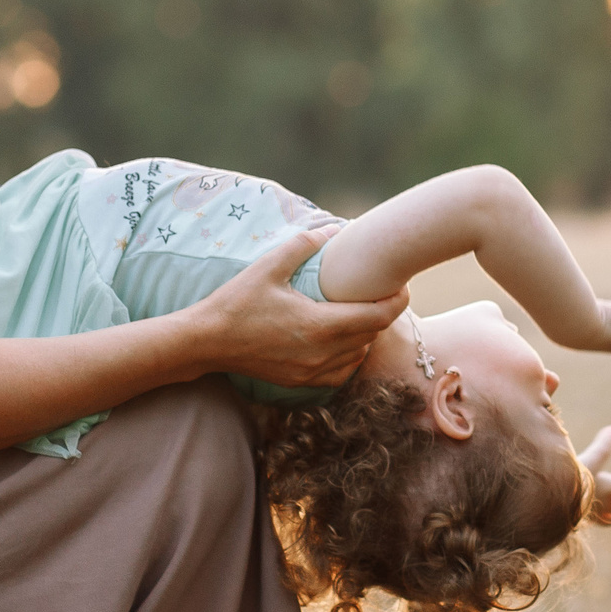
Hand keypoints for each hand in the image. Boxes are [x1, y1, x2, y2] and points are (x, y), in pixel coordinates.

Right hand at [187, 227, 406, 387]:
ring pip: (358, 355)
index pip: (377, 317)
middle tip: (383, 292)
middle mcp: (322, 354)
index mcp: (320, 326)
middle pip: (372, 336)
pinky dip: (349, 355)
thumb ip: (303, 245)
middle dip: (383, 314)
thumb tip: (333, 230)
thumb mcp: (268, 267)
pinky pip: (341, 372)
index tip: (403, 286)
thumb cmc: (236, 302)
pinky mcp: (301, 382)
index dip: (397, 301)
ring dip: (366, 335)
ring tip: (362, 312)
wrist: (206, 342)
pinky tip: (341, 339)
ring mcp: (312, 372)